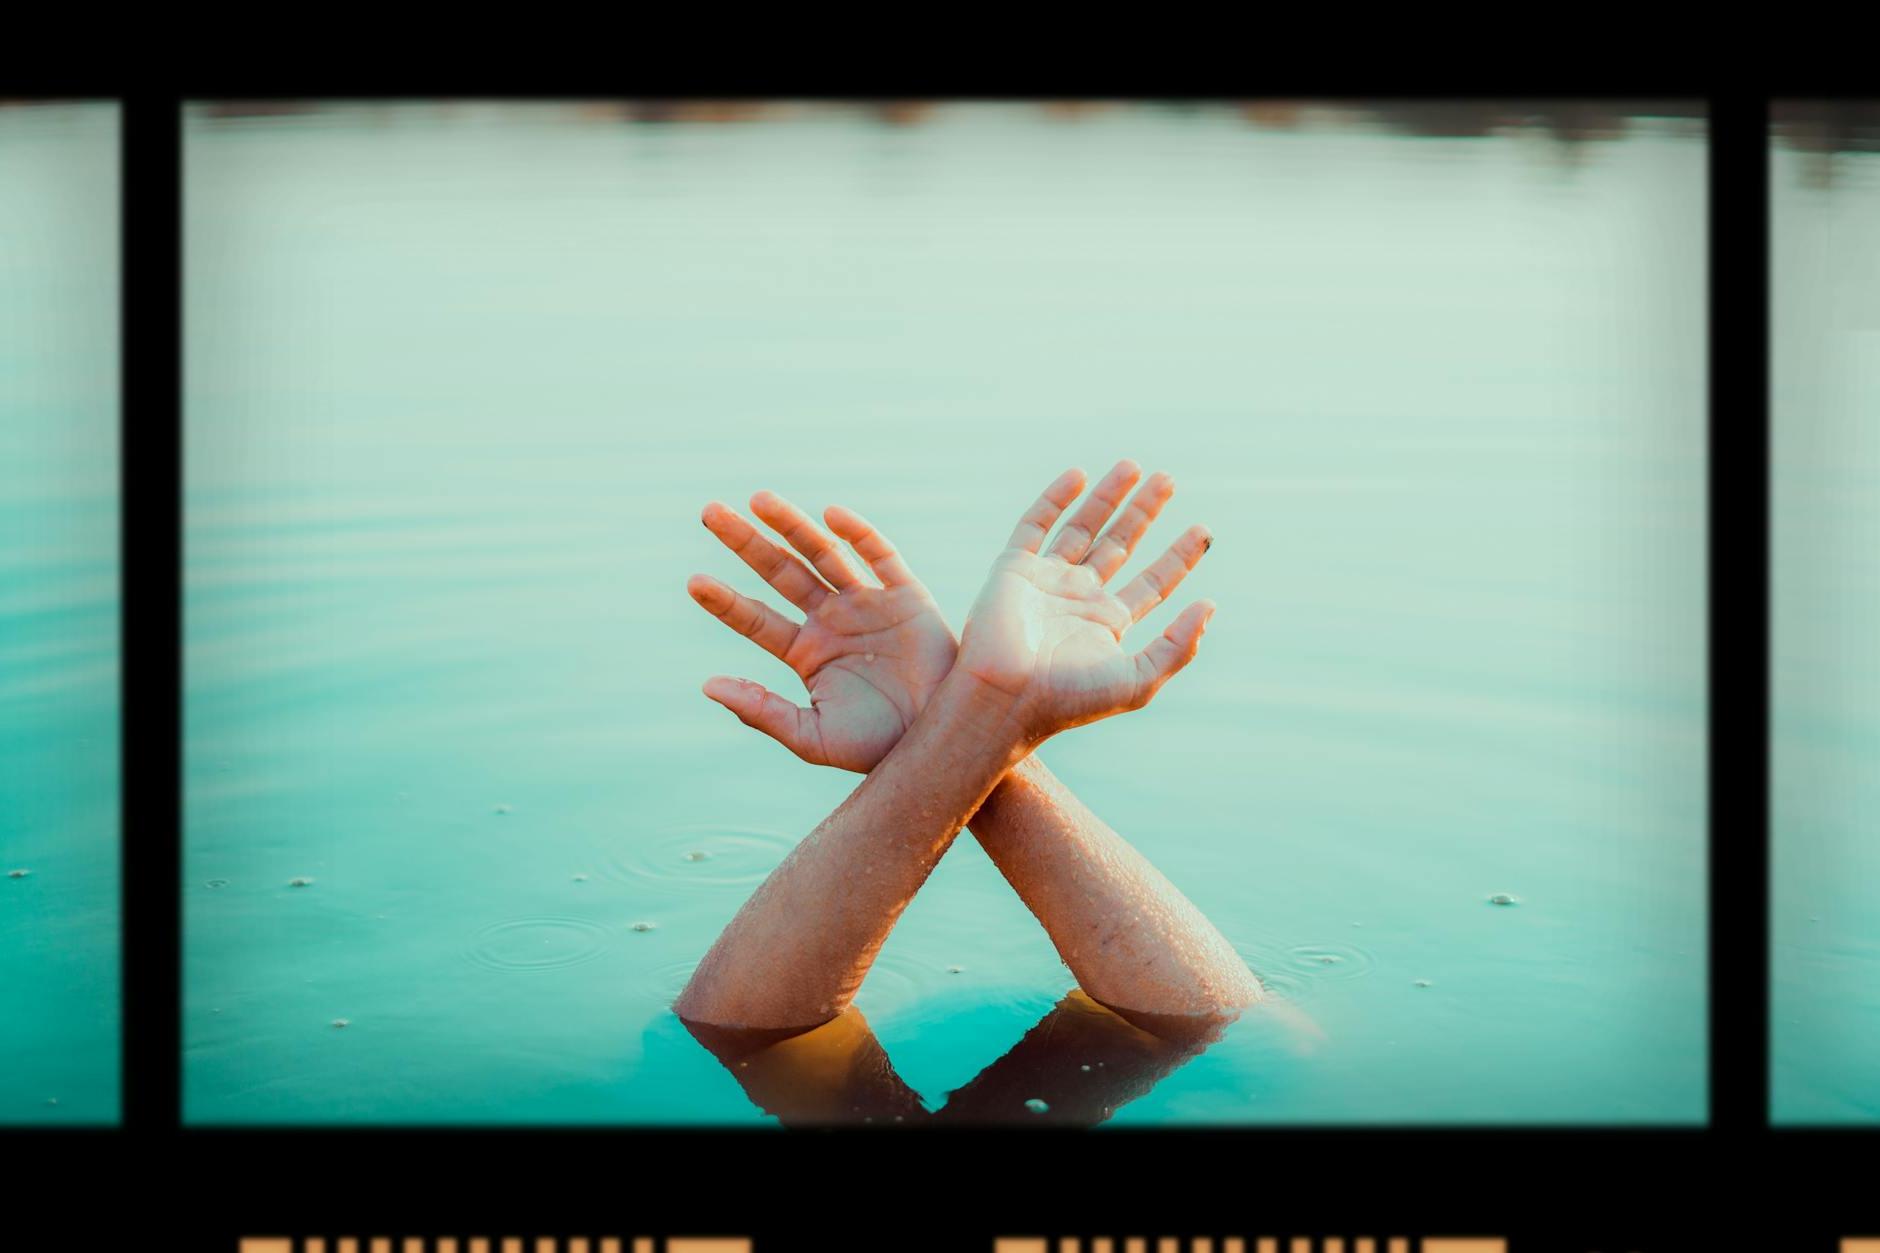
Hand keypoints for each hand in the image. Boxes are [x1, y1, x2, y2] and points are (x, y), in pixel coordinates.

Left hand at [687, 491, 957, 771]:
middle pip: (780, 572)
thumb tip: (708, 685)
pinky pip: (880, 556)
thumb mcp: (814, 737)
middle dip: (746, 542)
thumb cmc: (879, 747)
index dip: (725, 601)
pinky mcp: (908, 596)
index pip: (755, 619)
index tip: (693, 582)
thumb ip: (763, 712)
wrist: (943, 743)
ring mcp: (868, 604)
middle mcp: (832, 620)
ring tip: (758, 499)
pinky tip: (830, 515)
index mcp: (806, 652)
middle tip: (709, 512)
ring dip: (791, 525)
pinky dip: (858, 534)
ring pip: (823, 553)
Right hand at [956, 460, 1214, 741]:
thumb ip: (1177, 646)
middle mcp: (1080, 598)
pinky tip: (1079, 475)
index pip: (1153, 582)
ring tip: (1134, 466)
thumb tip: (1209, 606)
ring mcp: (1046, 580)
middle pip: (1121, 544)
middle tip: (1169, 480)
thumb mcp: (1138, 681)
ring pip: (1083, 527)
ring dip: (1108, 497)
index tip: (1204, 532)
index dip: (1179, 556)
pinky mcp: (1013, 569)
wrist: (1004, 699)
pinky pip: (1035, 525)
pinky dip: (1054, 498)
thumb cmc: (1069, 699)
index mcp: (1109, 623)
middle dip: (1145, 512)